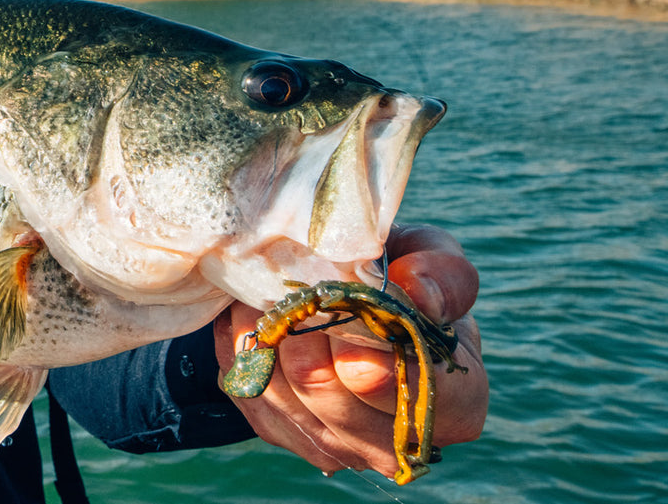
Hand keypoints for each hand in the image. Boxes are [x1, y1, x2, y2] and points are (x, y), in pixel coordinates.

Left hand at [212, 224, 487, 476]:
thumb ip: (440, 271)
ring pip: (285, 385)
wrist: (341, 301)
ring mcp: (334, 445)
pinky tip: (262, 314)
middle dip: (311, 325)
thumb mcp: (429, 258)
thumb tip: (416, 292)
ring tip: (280, 290)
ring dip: (275, 325)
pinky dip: (249, 339)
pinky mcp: (281, 431)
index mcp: (455, 404)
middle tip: (306, 284)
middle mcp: (394, 441)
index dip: (380, 343)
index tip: (355, 298)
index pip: (421, 392)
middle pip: (330, 390)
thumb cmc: (397, 279)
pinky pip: (250, 383)